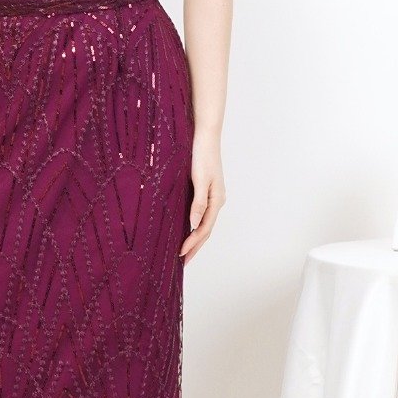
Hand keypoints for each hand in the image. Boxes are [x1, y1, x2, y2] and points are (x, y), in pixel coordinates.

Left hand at [180, 133, 224, 264]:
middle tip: (183, 262)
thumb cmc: (202, 155)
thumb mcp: (200, 179)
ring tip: (184, 250)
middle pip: (206, 229)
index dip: (192, 243)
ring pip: (203, 222)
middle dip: (195, 246)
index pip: (204, 229)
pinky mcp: (204, 189)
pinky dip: (193, 224)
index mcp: (217, 200)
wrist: (205, 135)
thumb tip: (194, 224)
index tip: (180, 255)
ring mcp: (211, 195)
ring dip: (195, 237)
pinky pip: (200, 213)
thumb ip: (198, 202)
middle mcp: (216, 200)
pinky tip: (185, 228)